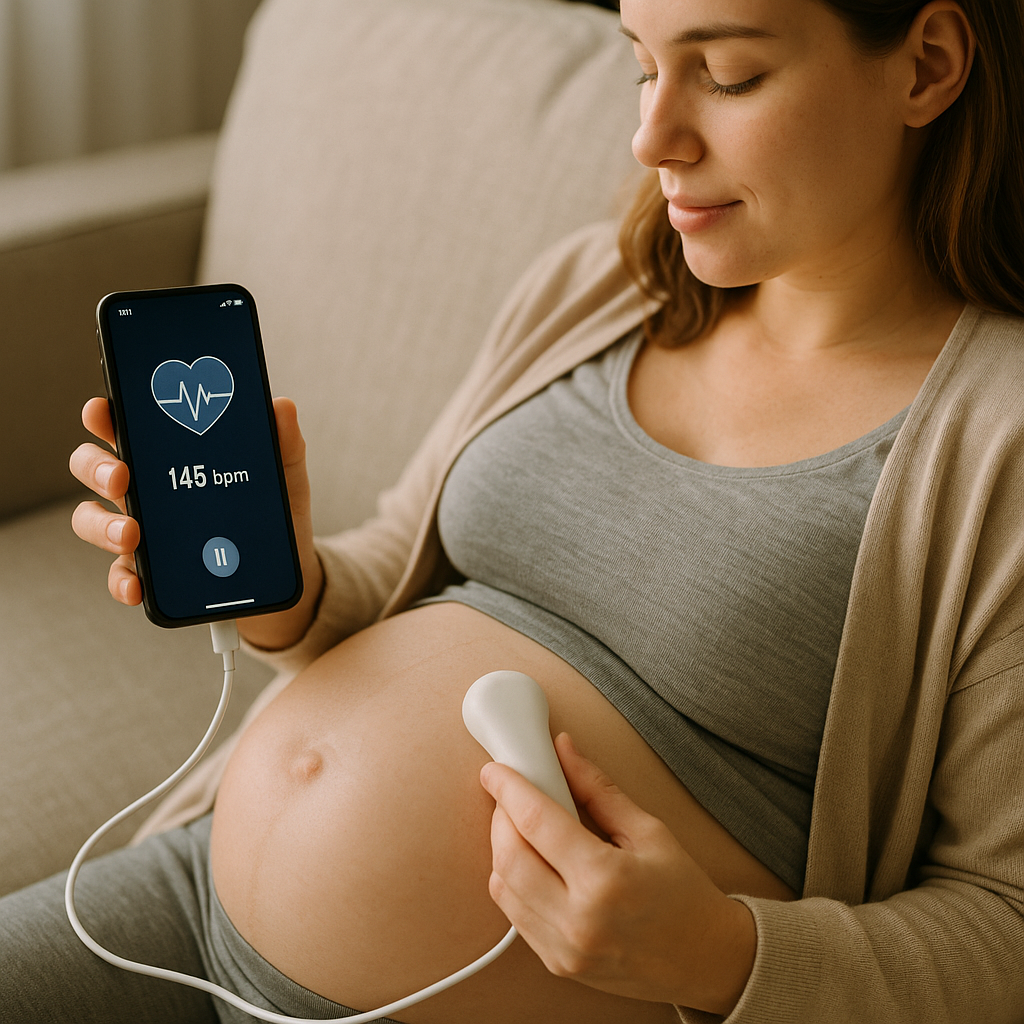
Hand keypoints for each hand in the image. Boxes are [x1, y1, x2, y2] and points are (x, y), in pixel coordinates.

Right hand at [69, 396, 323, 649]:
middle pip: (95, 467)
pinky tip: (138, 584)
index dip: (105, 415)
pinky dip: (122, 580)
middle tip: (120, 476)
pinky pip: (121, 575)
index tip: (102, 411)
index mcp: (173, 457)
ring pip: (94, 520)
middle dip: (96, 467)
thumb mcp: (285, 477)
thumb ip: (283, 443)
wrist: (288, 572)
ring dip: (102, 525)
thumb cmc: (275, 515)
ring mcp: (145, 531)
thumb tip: (282, 407)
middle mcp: (149, 490)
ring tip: (130, 534)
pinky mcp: (153, 573)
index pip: (128, 427)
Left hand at [480, 733, 756, 1015]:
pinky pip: (515, 916)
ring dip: (502, 849)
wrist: (707, 958)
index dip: (509, 788)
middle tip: (508, 794)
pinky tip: (530, 862)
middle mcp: (579, 918)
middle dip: (500, 816)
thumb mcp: (648, 830)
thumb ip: (597, 788)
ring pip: (503, 888)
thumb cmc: (683, 891)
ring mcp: (565, 948)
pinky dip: (512, 882)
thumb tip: (562, 749)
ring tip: (519, 826)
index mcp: (606, 878)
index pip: (537, 821)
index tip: (495, 770)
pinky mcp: (558, 964)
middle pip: (509, 855)